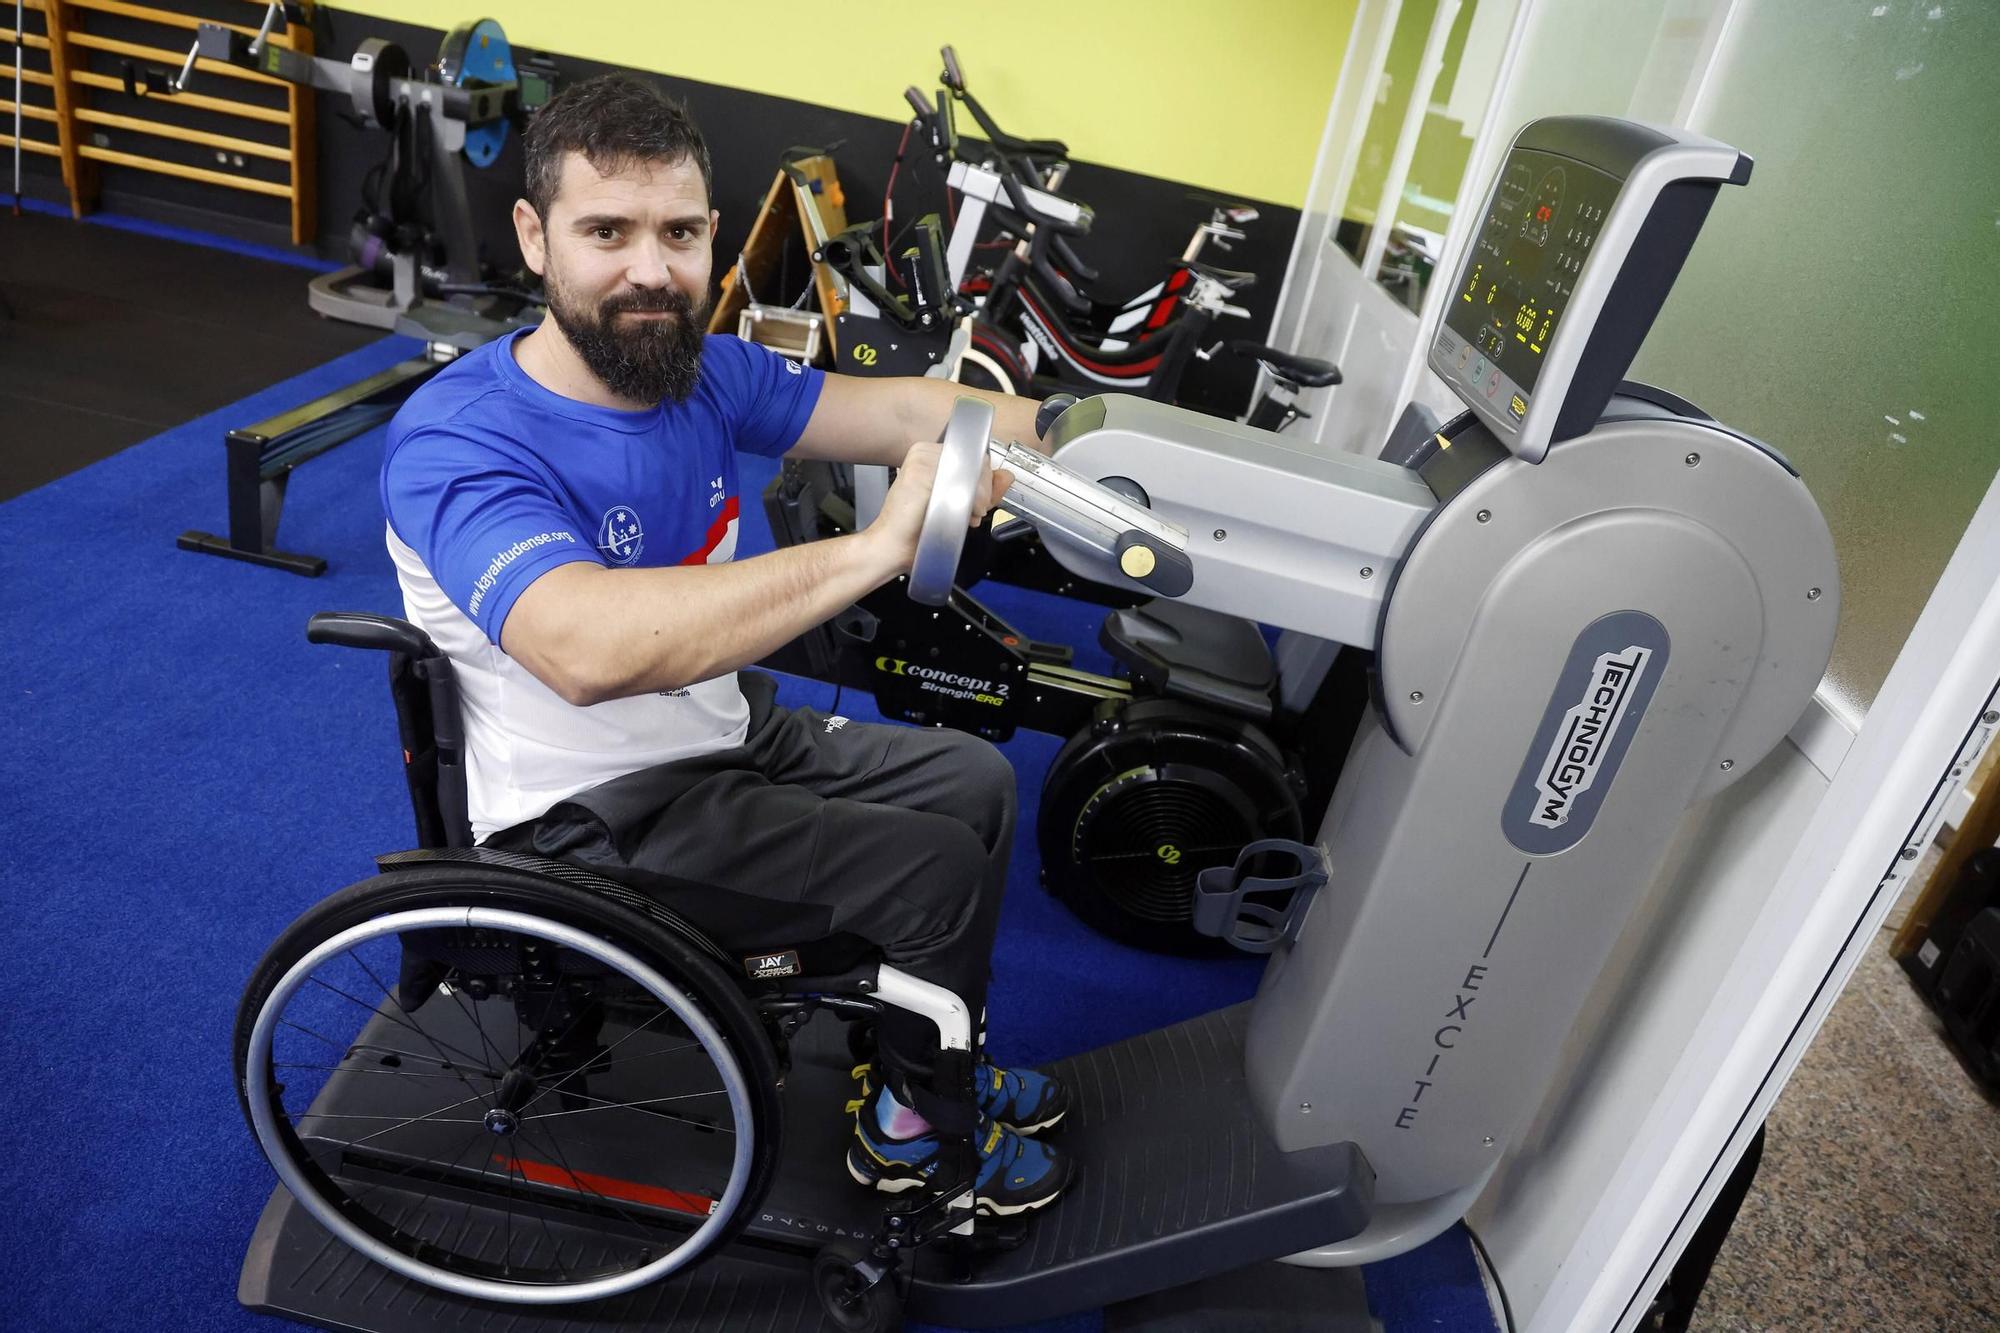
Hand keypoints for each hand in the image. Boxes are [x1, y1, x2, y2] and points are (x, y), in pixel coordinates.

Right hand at [865, 442, 1014, 573]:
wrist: (892, 546)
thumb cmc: (918, 528)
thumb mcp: (958, 504)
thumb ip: (984, 490)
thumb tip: (1007, 476)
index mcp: (930, 454)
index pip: (976, 456)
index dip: (983, 482)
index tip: (975, 502)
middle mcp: (924, 452)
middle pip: (978, 462)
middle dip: (983, 492)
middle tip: (972, 512)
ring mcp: (921, 461)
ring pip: (972, 473)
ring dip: (978, 500)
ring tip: (965, 516)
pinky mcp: (920, 474)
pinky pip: (961, 484)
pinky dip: (969, 504)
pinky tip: (961, 516)